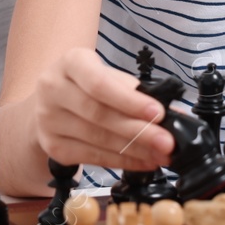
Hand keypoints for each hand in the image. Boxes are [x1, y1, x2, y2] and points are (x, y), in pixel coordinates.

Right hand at [34, 48, 173, 169]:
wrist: (50, 101)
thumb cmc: (88, 84)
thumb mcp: (109, 76)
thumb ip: (138, 92)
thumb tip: (176, 115)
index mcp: (70, 62)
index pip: (99, 83)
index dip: (130, 101)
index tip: (159, 113)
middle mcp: (52, 89)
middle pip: (100, 115)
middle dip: (139, 131)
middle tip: (168, 142)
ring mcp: (48, 120)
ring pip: (97, 139)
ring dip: (135, 150)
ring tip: (162, 155)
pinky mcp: (52, 146)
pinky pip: (92, 157)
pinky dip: (122, 162)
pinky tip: (144, 162)